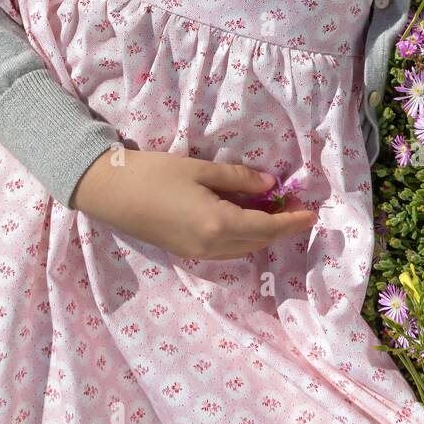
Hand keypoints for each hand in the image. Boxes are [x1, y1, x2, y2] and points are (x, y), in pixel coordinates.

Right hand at [69, 147, 317, 259]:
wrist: (109, 193)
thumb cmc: (155, 175)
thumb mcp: (200, 170)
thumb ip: (238, 178)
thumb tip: (269, 185)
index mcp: (219, 224)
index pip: (268, 226)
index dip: (293, 222)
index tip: (314, 214)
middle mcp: (212, 246)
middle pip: (258, 242)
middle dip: (281, 228)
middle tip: (296, 208)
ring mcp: (197, 253)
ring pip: (243, 250)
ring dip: (263, 234)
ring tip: (275, 212)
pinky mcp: (185, 251)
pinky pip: (226, 251)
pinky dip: (244, 238)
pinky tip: (245, 220)